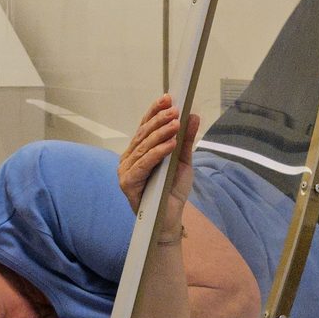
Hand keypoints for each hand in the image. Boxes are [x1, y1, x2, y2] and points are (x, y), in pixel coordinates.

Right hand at [118, 95, 199, 230]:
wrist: (169, 220)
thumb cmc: (172, 191)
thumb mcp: (183, 162)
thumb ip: (186, 141)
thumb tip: (193, 116)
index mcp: (138, 151)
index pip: (145, 126)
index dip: (155, 111)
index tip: (168, 97)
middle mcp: (128, 158)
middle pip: (143, 134)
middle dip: (160, 119)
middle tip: (175, 109)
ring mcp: (125, 170)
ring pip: (143, 146)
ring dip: (160, 133)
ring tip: (176, 123)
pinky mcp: (128, 183)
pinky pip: (144, 163)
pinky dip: (158, 152)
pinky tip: (171, 144)